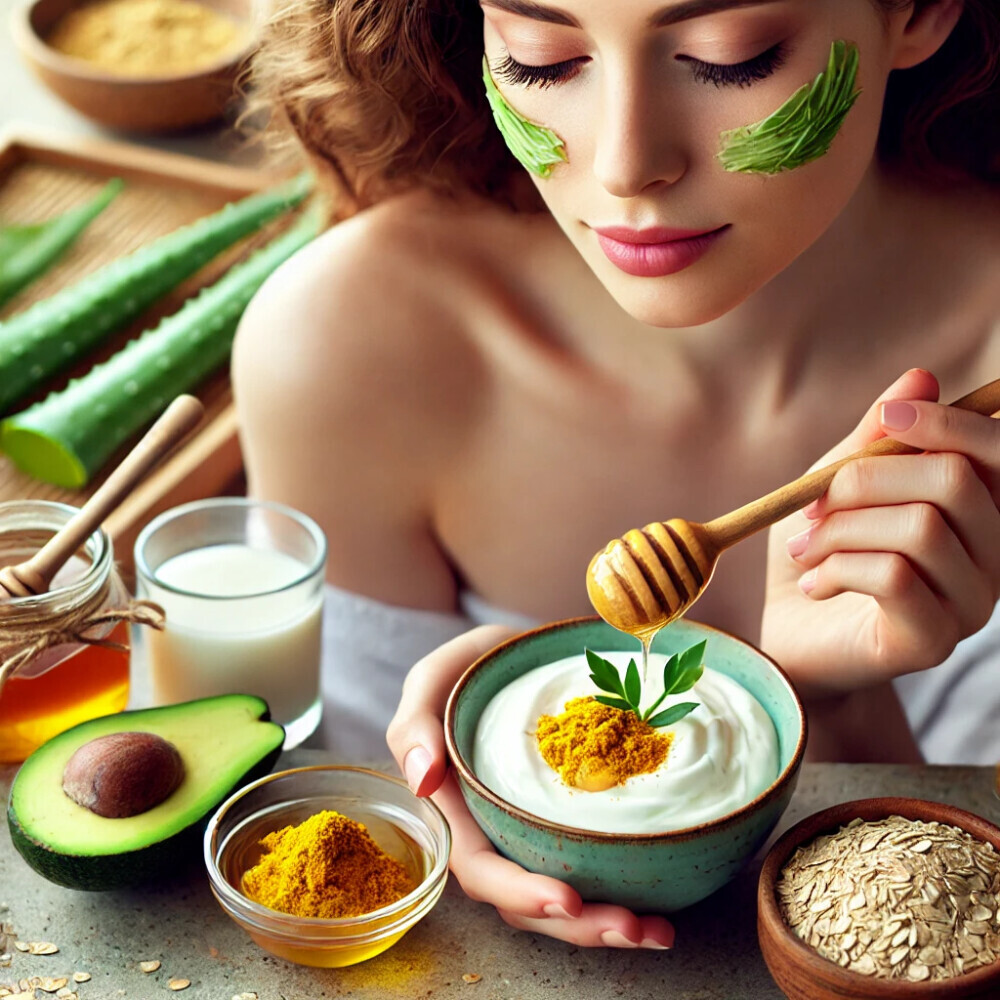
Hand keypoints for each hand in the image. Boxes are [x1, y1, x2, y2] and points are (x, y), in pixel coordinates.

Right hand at [386, 625, 674, 948]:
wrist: (521, 653)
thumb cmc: (471, 668)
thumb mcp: (436, 680)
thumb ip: (414, 723)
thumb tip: (422, 780)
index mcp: (457, 813)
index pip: (480, 869)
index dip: (519, 893)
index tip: (567, 899)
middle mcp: (496, 835)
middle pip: (529, 902)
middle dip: (580, 925)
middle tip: (634, 927)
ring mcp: (535, 834)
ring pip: (564, 898)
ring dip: (609, 922)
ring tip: (657, 932)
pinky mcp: (571, 825)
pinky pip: (596, 867)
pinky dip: (628, 891)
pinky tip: (665, 906)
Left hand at [762, 368, 999, 699]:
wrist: (785, 634)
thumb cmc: (818, 551)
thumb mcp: (837, 484)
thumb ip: (877, 439)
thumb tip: (922, 375)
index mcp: (978, 509)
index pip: (998, 451)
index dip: (947, 421)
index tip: (890, 415)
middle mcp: (992, 555)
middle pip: (954, 481)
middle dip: (866, 478)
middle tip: (812, 503)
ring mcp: (971, 602)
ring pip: (921, 528)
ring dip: (841, 528)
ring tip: (805, 547)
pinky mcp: (934, 640)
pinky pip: (894, 577)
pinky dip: (838, 567)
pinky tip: (815, 583)